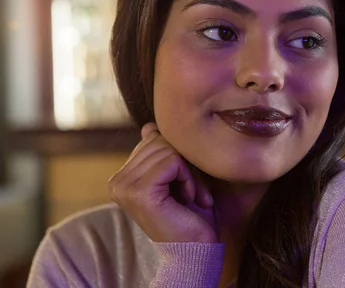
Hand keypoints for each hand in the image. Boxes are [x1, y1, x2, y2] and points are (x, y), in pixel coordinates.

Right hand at [108, 122, 217, 242]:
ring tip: (191, 197)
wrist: (196, 249)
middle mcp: (116, 182)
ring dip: (191, 174)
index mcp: (120, 177)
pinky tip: (189, 199)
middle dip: (186, 164)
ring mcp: (124, 187)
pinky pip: (173, 162)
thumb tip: (147, 127)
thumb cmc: (189, 214)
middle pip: (161, 141)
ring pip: (169, 150)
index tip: (184, 186)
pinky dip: (190, 179)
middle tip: (192, 193)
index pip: (153, 139)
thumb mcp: (175, 176)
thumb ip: (159, 153)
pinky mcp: (139, 192)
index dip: (178, 157)